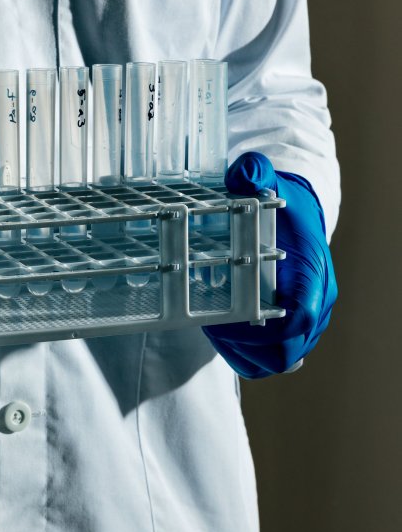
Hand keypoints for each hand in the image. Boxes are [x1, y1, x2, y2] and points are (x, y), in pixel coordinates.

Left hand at [203, 152, 337, 378]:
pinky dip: (248, 354)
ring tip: (214, 328)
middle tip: (213, 327)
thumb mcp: (268, 181)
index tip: (226, 322)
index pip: (299, 318)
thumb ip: (254, 174)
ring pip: (279, 360)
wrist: (300, 214)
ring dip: (244, 352)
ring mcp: (310, 321)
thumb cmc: (283, 203)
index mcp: (313, 273)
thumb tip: (244, 171)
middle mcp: (318, 303)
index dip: (261, 329)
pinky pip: (273, 357)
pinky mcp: (297, 329)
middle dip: (247, 347)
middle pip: (288, 351)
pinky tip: (224, 333)